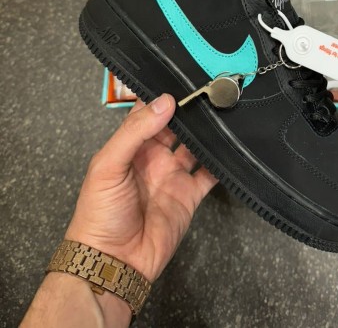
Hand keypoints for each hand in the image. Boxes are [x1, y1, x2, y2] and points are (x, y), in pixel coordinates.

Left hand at [65, 95, 216, 281]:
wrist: (114, 262)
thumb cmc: (100, 212)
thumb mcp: (108, 165)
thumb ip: (135, 131)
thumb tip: (165, 101)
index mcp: (131, 145)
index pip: (149, 112)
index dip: (163, 96)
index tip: (184, 78)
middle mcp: (154, 157)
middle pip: (176, 126)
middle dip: (191, 110)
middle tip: (212, 90)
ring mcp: (173, 175)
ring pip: (196, 146)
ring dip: (208, 132)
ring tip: (225, 110)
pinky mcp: (190, 195)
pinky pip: (210, 174)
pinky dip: (222, 163)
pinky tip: (233, 147)